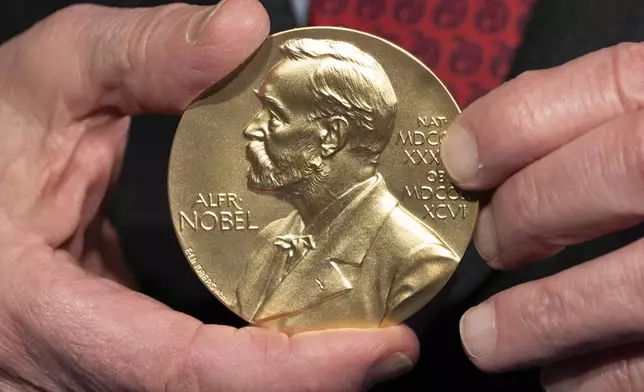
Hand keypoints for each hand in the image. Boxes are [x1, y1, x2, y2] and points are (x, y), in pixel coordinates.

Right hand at [0, 1, 417, 390]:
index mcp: (39, 314)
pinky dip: (245, 363)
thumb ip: (137, 55)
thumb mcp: (42, 83)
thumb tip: (242, 31)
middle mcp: (55, 368)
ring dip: (283, 376)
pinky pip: (182, 377)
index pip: (182, 373)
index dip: (292, 373)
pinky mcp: (96, 357)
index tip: (382, 348)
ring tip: (352, 330)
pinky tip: (288, 325)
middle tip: (384, 342)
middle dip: (307, 381)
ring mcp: (74, 372)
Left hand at [441, 42, 643, 390]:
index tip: (460, 160)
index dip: (515, 124)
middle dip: (530, 210)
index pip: (608, 85)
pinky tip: (567, 379)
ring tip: (487, 340)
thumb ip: (608, 117)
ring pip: (638, 287)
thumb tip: (491, 148)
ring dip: (543, 318)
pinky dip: (605, 377)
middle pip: (621, 169)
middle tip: (489, 244)